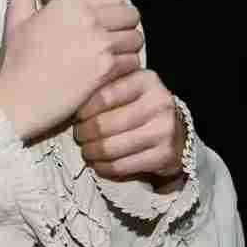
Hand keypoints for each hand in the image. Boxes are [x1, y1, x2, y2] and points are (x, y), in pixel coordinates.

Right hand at [0, 0, 143, 142]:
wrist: (18, 99)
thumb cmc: (17, 61)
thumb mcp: (16, 17)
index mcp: (69, 3)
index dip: (114, 7)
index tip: (107, 18)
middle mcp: (89, 19)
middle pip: (131, 14)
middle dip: (125, 26)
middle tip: (113, 38)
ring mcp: (101, 45)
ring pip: (136, 39)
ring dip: (128, 48)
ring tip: (112, 56)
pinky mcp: (107, 70)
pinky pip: (133, 63)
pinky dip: (125, 69)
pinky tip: (110, 73)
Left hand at [73, 69, 186, 186]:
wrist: (176, 133)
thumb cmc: (141, 107)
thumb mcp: (128, 87)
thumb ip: (105, 86)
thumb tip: (70, 99)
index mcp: (146, 79)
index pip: (104, 95)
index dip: (84, 109)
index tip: (76, 116)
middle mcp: (159, 102)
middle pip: (105, 123)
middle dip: (85, 133)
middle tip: (78, 136)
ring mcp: (165, 129)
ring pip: (112, 147)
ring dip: (92, 152)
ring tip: (86, 151)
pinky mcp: (165, 155)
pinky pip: (123, 165)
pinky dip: (105, 167)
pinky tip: (98, 164)